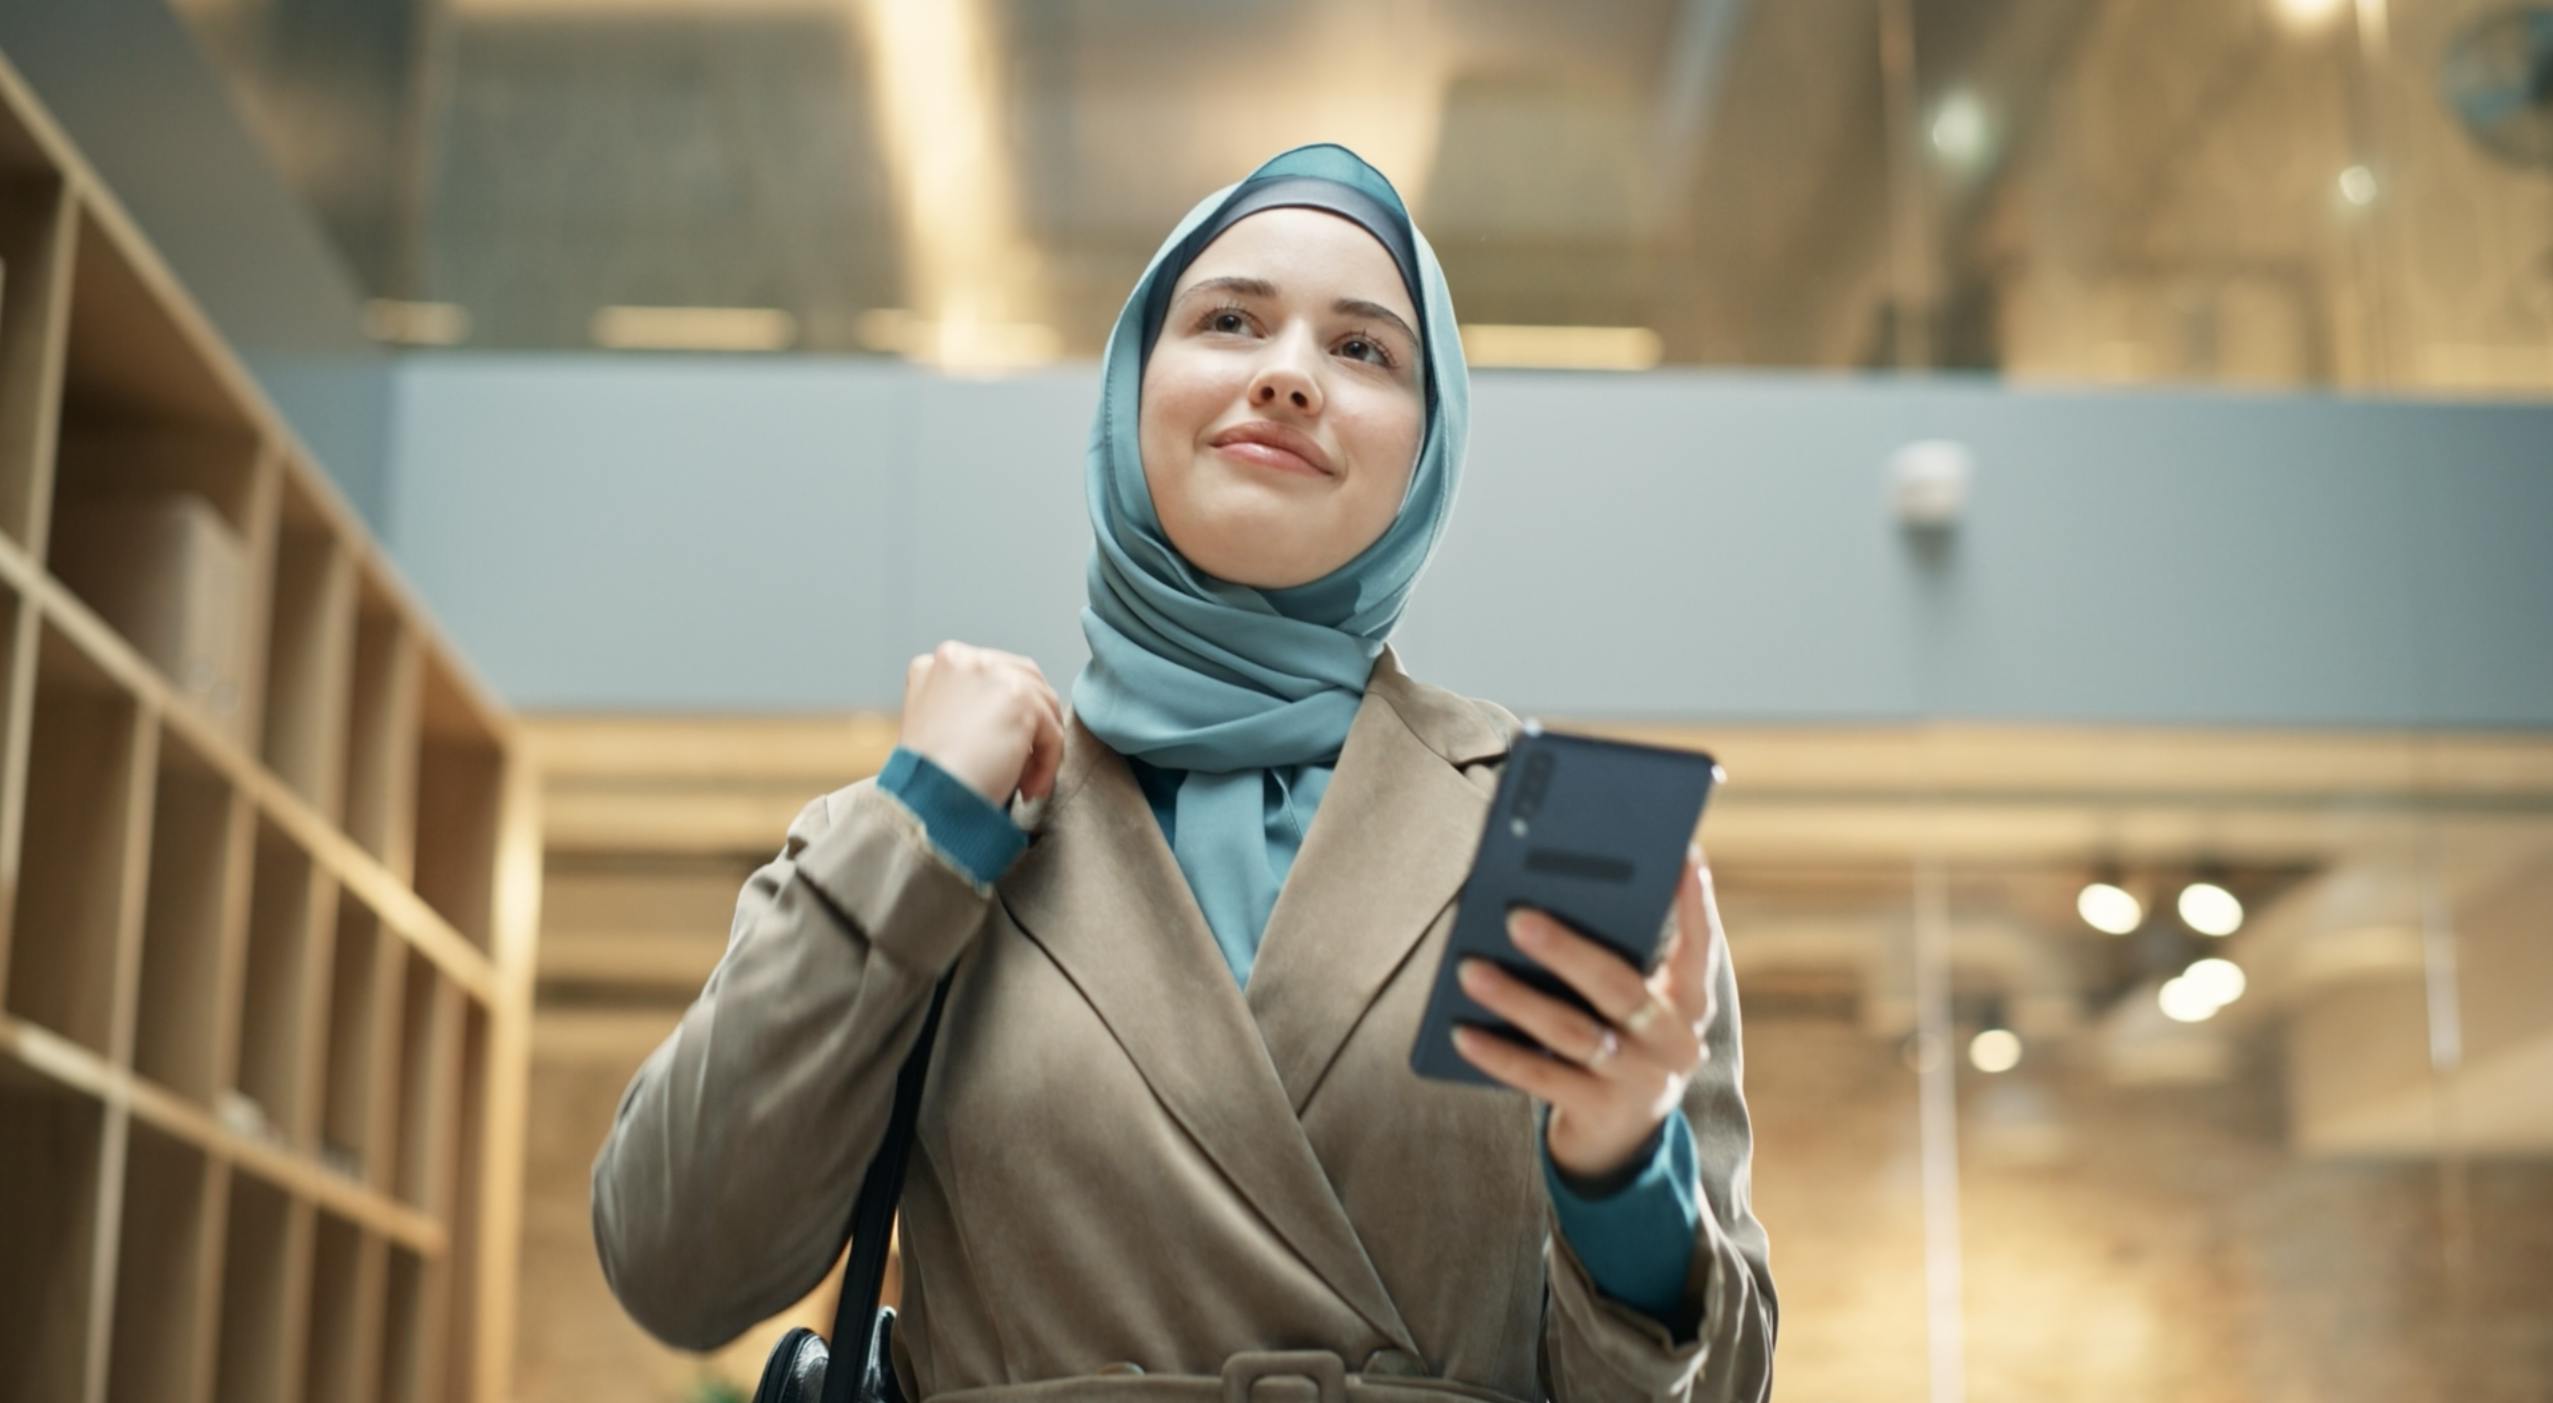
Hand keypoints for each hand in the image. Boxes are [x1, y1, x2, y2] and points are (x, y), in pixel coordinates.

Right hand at [897, 641, 1066, 807]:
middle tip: (1025, 765)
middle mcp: (966, 659)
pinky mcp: (1020, 698)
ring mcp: (994, 674)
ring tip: (1026, 783)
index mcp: (942, 662)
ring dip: (1042, 748)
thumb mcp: (936, 724)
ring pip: (1043, 707)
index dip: (1007, 712)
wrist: (925, 798)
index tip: (1006, 749)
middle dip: (1033, 723)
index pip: (996, 674)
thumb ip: (968, 705)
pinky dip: (1048, 764)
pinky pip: (1052, 733)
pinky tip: (1029, 790)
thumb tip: (1017, 719)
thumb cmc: (928, 776)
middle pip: (1026, 680)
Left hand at [1451, 843, 1726, 1181]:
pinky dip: (1499, 1053)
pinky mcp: (1600, 1113)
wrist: (1622, 1135)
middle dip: (1567, 951)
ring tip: (1470, 969)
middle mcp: (1674, 1042)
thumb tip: (1549, 898)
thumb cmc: (1621, 1038)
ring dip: (1517, 999)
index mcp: (1690, 1002)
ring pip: (1572, 1032)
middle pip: (1620, 989)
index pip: (1699, 946)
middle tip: (1516, 916)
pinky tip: (1461, 1032)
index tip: (1682, 854)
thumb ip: (1618, 957)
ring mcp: (1639, 1081)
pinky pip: (1541, 1077)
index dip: (1694, 902)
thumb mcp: (1637, 1002)